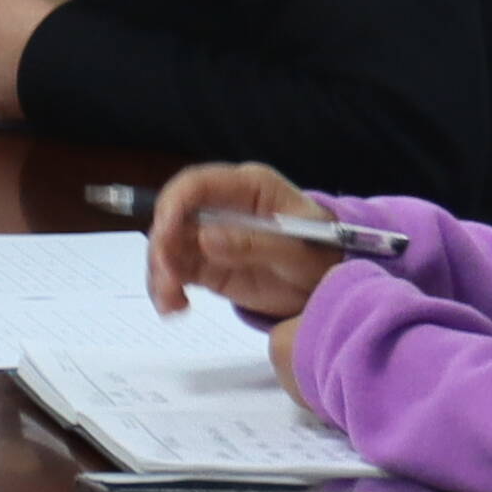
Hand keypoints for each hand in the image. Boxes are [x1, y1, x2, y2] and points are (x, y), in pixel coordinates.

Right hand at [143, 160, 345, 326]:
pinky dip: (168, 288)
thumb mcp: (300, 252)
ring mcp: (210, 235)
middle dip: (162, 246)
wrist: (330, 285)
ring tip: (172, 303)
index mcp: (248, 187)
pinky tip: (174, 307)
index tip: (165, 233)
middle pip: (174, 216)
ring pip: (169, 246)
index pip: (197, 184)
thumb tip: (205, 239)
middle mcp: (221, 206)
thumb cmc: (323, 256)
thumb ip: (255, 244)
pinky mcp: (206, 265)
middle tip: (168, 279)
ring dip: (161, 273)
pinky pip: (176, 271)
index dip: (174, 204)